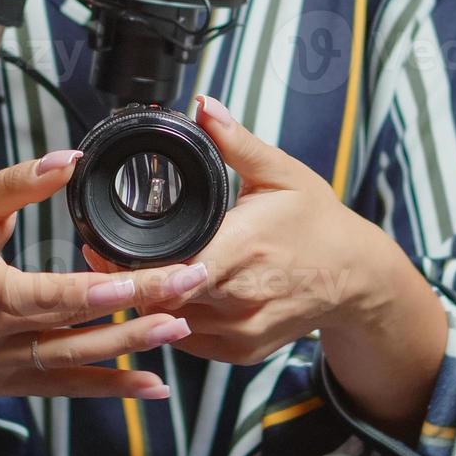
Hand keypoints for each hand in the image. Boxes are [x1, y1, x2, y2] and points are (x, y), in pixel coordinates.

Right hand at [0, 149, 212, 455]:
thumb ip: (19, 182)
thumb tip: (69, 159)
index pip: (36, 295)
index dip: (86, 292)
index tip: (132, 282)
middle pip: (68, 326)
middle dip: (133, 308)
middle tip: (187, 288)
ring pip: (72, 364)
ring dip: (130, 348)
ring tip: (181, 327)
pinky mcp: (10, 383)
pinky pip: (66, 388)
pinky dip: (110, 387)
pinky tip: (153, 384)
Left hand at [84, 96, 446, 439]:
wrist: (355, 277)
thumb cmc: (316, 222)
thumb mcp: (281, 173)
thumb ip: (236, 142)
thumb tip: (202, 104)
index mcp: (243, 248)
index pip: (169, 268)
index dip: (131, 262)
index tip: (103, 243)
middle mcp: (240, 297)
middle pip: (161, 298)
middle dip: (129, 279)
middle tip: (99, 253)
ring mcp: (241, 330)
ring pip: (170, 323)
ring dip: (146, 302)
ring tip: (122, 273)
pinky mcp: (242, 351)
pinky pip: (188, 341)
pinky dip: (171, 320)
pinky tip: (160, 296)